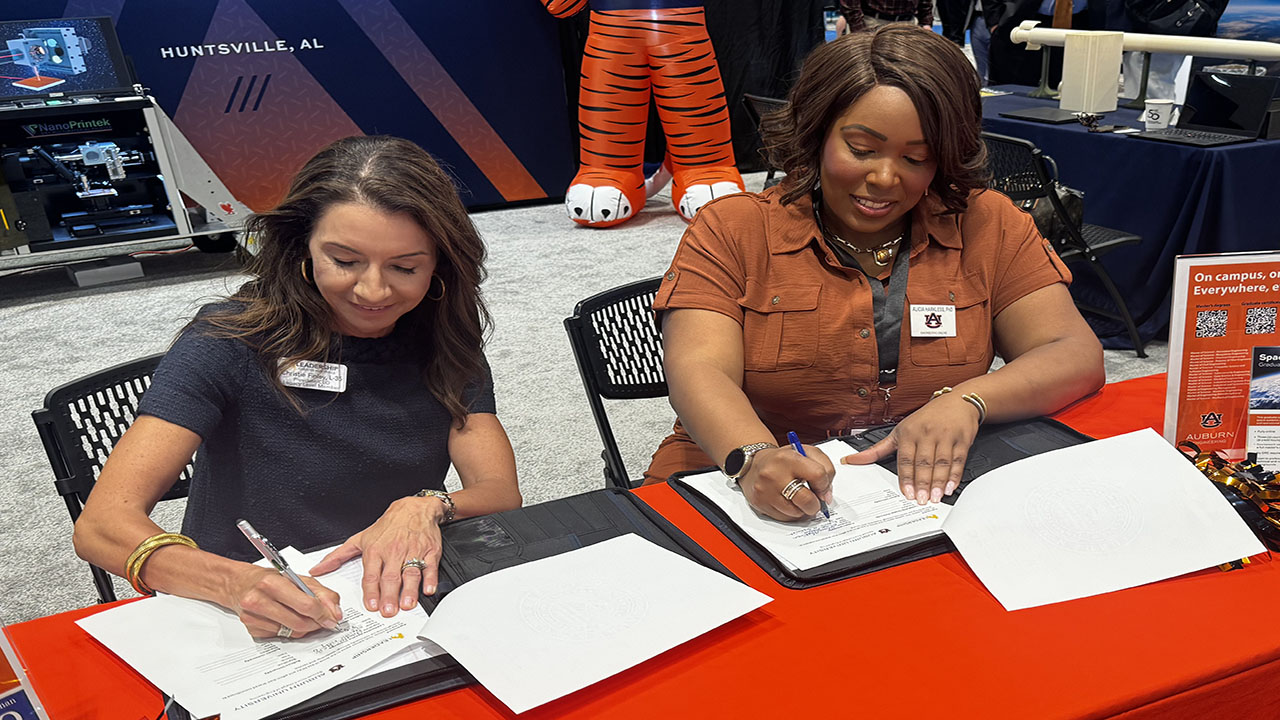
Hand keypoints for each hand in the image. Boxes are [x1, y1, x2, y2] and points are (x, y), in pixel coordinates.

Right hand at [225, 564, 341, 638]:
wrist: (238, 584)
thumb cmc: (269, 579)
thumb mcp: (297, 578)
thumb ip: (321, 593)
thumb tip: (334, 612)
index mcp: (273, 583)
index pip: (306, 605)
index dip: (323, 614)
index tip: (332, 618)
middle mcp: (259, 600)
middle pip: (299, 622)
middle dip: (316, 623)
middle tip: (322, 620)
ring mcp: (253, 617)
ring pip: (291, 633)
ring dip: (304, 628)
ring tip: (304, 617)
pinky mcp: (251, 629)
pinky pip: (280, 637)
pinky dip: (289, 631)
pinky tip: (286, 619)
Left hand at [310, 495, 444, 616]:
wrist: (414, 508)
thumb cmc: (388, 526)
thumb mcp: (360, 538)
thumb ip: (338, 556)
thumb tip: (319, 569)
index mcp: (375, 551)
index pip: (371, 574)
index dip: (371, 590)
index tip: (371, 605)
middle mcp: (393, 552)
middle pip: (390, 576)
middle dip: (389, 595)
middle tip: (388, 611)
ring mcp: (412, 552)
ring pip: (410, 572)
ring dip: (409, 590)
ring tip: (406, 604)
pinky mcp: (430, 551)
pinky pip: (430, 566)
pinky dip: (430, 578)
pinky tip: (427, 589)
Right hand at [738, 445, 834, 521]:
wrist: (754, 465)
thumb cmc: (783, 460)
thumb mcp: (806, 452)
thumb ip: (825, 468)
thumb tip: (827, 496)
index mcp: (788, 458)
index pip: (818, 475)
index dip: (825, 485)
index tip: (822, 488)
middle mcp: (774, 474)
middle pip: (807, 500)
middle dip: (815, 504)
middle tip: (814, 500)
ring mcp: (765, 491)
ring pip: (797, 513)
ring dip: (802, 509)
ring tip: (797, 498)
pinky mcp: (760, 504)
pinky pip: (785, 518)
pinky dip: (791, 513)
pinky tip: (787, 502)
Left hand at [841, 394, 979, 504]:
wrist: (956, 402)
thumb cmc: (925, 418)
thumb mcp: (899, 431)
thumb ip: (878, 449)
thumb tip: (852, 460)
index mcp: (909, 432)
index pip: (905, 458)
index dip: (906, 477)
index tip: (907, 493)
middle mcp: (927, 433)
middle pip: (924, 462)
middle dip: (922, 483)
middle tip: (921, 500)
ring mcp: (945, 436)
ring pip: (941, 463)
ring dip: (938, 482)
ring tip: (935, 497)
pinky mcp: (962, 440)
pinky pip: (958, 460)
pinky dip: (954, 475)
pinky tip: (950, 487)